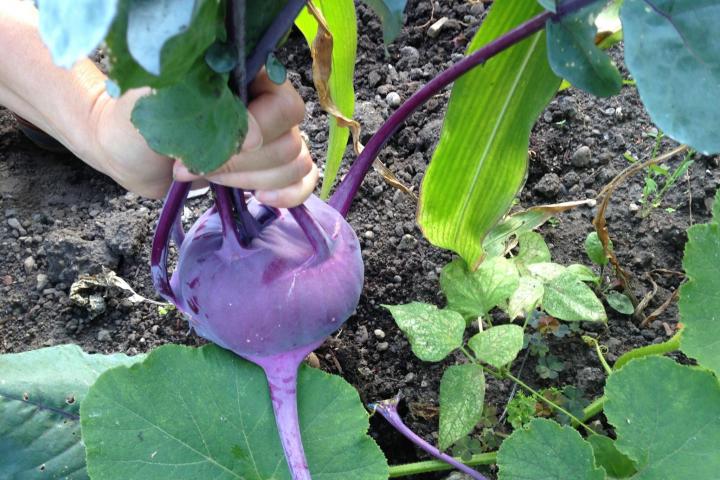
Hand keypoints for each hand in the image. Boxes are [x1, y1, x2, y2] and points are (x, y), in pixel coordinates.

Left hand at [92, 69, 316, 207]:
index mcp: (248, 76)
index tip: (218, 142)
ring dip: (251, 179)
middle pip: (289, 141)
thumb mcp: (158, 100)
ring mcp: (271, 137)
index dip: (259, 129)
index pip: (283, 105)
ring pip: (295, 164)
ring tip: (208, 176)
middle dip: (242, 162)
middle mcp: (267, 104)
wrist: (126, 149)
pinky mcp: (267, 168)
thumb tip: (250, 136)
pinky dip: (288, 194)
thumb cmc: (137, 119)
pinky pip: (302, 182)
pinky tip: (260, 198)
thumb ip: (200, 101)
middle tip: (195, 163)